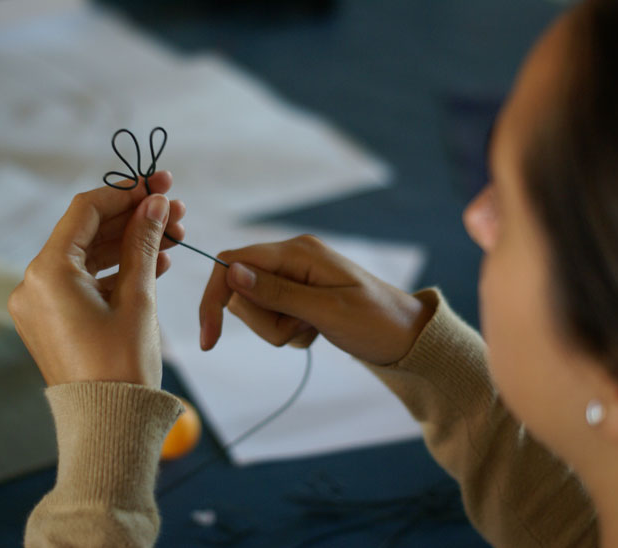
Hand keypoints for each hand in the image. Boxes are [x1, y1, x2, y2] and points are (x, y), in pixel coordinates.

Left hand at [8, 171, 184, 388]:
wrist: (109, 425)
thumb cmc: (122, 367)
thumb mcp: (139, 299)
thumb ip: (145, 243)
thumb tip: (156, 203)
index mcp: (48, 273)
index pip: (86, 211)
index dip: (126, 193)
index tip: (160, 185)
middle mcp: (35, 284)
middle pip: (88, 232)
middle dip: (134, 218)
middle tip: (176, 209)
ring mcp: (42, 303)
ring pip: (89, 256)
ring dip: (130, 243)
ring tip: (174, 235)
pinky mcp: (54, 319)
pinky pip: (86, 282)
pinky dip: (118, 270)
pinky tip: (156, 263)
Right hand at [199, 235, 435, 364]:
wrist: (407, 337)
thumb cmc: (375, 322)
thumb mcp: (325, 310)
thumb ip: (277, 291)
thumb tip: (232, 272)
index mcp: (297, 252)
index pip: (232, 263)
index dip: (215, 298)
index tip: (210, 338)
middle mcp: (292, 257)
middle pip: (242, 291)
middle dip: (264, 321)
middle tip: (302, 327)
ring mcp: (296, 276)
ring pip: (257, 308)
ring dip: (278, 328)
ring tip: (313, 329)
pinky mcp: (301, 294)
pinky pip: (275, 316)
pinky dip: (290, 332)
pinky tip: (317, 331)